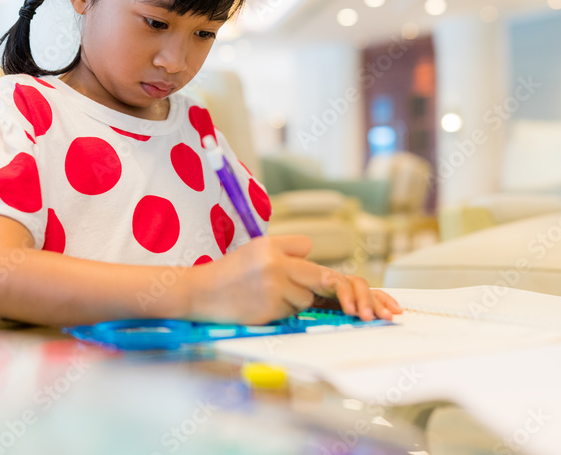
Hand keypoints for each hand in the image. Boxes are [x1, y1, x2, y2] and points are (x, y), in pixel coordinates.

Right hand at [187, 235, 402, 323]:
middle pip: (323, 278)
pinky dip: (282, 311)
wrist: (199, 292)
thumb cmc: (231, 272)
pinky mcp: (269, 310)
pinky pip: (290, 312)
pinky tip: (261, 305)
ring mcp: (273, 290)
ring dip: (296, 300)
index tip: (351, 292)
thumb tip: (314, 257)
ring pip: (305, 298)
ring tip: (266, 294)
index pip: (310, 253)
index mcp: (273, 248)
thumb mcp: (257, 249)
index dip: (328, 272)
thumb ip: (288, 250)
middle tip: (360, 308)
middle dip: (341, 291)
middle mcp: (276, 266)